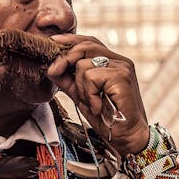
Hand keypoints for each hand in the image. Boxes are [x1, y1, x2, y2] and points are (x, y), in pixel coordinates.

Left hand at [46, 34, 149, 155]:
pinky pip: (91, 77)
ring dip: (81, 88)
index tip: (52, 41)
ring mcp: (122, 67)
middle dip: (65, 59)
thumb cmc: (107, 117)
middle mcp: (119, 60)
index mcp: (112, 61)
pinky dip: (89, 94)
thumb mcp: (82, 95)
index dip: (70, 40)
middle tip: (53, 72)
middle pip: (85, 46)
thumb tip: (51, 68)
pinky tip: (98, 106)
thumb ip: (69, 81)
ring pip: (84, 64)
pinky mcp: (121, 76)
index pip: (89, 42)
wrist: (127, 137)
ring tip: (92, 102)